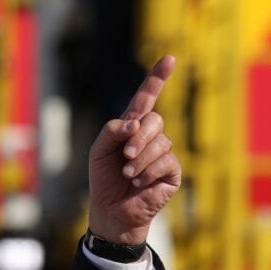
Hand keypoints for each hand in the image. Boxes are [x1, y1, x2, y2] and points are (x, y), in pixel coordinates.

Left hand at [87, 55, 182, 244]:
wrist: (110, 210)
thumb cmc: (104, 180)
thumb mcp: (99, 151)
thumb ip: (112, 130)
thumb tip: (135, 123)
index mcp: (132, 127)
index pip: (146, 98)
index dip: (157, 78)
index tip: (169, 59)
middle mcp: (150, 137)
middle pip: (154, 120)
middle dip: (138, 137)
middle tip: (125, 156)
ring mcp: (163, 153)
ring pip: (161, 142)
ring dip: (140, 159)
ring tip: (128, 174)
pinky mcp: (172, 171)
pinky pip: (166, 161)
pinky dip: (148, 172)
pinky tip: (139, 182)